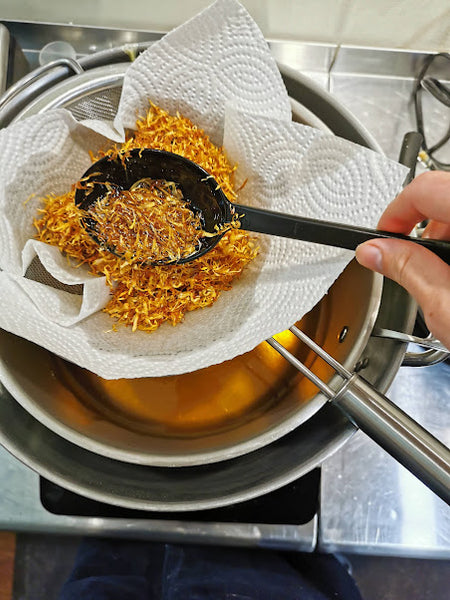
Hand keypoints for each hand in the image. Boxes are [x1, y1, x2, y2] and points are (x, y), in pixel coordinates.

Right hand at [355, 171, 449, 349]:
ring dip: (443, 240)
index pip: (424, 189)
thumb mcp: (447, 305)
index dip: (394, 214)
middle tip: (414, 266)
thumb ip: (407, 270)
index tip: (382, 240)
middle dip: (421, 232)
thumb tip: (372, 251)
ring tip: (444, 279)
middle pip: (442, 196)